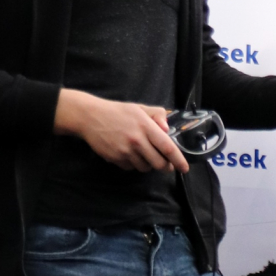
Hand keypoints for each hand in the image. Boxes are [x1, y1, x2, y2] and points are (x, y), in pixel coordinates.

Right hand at [54, 89, 188, 172]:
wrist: (90, 117)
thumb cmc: (117, 112)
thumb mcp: (139, 108)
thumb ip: (157, 115)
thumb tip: (167, 129)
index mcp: (145, 127)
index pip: (167, 148)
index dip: (178, 160)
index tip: (184, 168)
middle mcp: (137, 141)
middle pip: (158, 163)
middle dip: (164, 166)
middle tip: (166, 164)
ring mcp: (125, 152)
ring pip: (145, 168)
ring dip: (148, 165)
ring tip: (144, 154)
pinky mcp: (116, 159)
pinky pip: (131, 168)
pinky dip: (133, 164)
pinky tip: (129, 153)